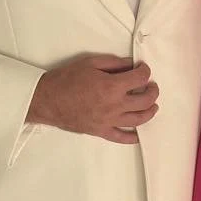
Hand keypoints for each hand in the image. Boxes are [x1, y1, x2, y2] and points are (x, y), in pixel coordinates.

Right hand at [27, 54, 158, 143]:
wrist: (47, 100)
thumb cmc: (66, 79)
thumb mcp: (90, 63)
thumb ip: (114, 63)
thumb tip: (130, 64)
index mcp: (112, 86)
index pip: (140, 78)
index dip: (145, 71)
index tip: (143, 68)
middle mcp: (115, 106)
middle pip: (145, 100)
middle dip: (153, 91)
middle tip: (152, 86)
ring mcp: (109, 121)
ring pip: (139, 120)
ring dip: (150, 111)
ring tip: (153, 105)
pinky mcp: (101, 131)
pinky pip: (121, 137)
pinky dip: (133, 137)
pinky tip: (138, 134)